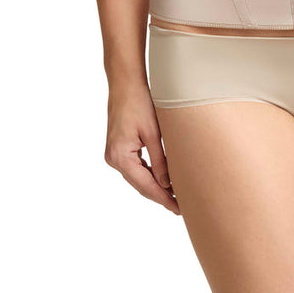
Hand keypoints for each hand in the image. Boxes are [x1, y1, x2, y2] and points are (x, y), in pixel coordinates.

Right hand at [104, 84, 180, 215]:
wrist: (125, 83)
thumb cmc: (140, 102)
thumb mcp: (154, 133)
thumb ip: (160, 161)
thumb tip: (168, 185)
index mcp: (120, 156)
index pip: (145, 185)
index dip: (163, 198)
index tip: (178, 209)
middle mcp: (113, 159)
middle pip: (140, 184)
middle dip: (160, 196)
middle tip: (180, 208)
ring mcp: (113, 154)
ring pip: (138, 178)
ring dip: (155, 186)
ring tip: (175, 197)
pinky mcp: (118, 149)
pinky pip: (135, 168)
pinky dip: (148, 175)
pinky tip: (163, 180)